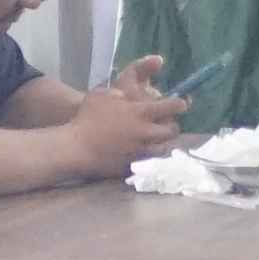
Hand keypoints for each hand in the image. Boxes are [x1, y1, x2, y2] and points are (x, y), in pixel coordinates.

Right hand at [61, 61, 184, 170]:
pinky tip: (145, 152)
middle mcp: (146, 133)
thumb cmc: (86, 118)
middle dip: (173, 125)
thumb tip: (127, 96)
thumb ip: (120, 93)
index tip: (182, 103)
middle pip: (172, 130)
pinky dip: (151, 156)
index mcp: (141, 113)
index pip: (171, 106)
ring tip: (157, 139)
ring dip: (163, 142)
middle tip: (168, 123)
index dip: (180, 103)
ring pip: (164, 148)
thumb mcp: (102, 94)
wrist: (76, 148)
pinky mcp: (134, 165)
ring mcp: (141, 152)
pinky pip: (150, 161)